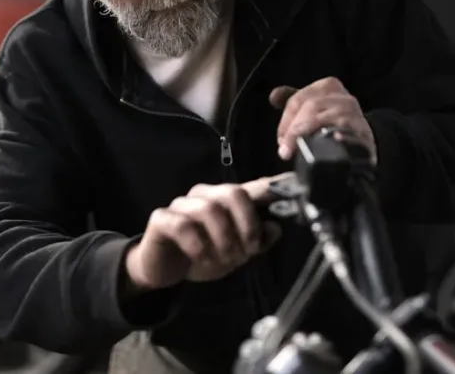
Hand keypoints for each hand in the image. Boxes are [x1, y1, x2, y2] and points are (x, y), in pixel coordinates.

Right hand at [124, 176, 284, 291]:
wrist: (164, 270)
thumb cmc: (202, 255)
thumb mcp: (235, 254)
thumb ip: (257, 242)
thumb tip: (276, 228)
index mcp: (225, 200)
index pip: (252, 187)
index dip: (272, 186)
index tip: (292, 184)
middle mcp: (205, 195)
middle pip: (232, 192)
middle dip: (247, 224)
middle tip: (249, 250)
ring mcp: (182, 205)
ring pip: (209, 209)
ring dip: (223, 239)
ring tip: (226, 259)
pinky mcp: (161, 219)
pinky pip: (183, 225)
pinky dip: (198, 245)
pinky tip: (202, 259)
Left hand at [269, 77, 375, 161]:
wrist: (363, 139)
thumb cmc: (331, 122)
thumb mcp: (312, 107)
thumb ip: (292, 101)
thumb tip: (273, 96)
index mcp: (329, 86)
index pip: (299, 98)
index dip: (286, 120)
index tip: (280, 139)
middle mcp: (344, 98)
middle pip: (312, 106)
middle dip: (294, 129)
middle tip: (285, 150)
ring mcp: (356, 116)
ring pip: (329, 118)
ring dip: (310, 134)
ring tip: (298, 148)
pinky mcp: (366, 135)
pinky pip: (353, 133)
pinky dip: (343, 136)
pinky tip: (335, 139)